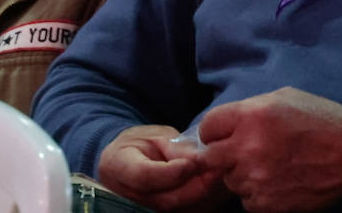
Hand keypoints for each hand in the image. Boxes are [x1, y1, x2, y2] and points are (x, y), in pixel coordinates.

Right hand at [97, 125, 226, 211]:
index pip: (145, 175)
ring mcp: (146, 210)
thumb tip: (201, 159)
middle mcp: (129, 195)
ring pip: (182, 210)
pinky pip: (190, 212)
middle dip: (198, 184)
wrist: (128, 163)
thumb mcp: (154, 136)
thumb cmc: (141, 145)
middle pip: (168, 199)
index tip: (194, 162)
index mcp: (118, 166)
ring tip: (222, 173)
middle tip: (221, 166)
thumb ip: (175, 147)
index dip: (172, 172)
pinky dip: (207, 202)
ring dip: (206, 194)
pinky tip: (217, 185)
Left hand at [198, 88, 341, 211]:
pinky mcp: (268, 203)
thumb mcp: (283, 98)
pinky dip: (257, 195)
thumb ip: (250, 109)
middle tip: (241, 153)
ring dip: (242, 175)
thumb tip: (227, 122)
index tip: (224, 134)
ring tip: (267, 166)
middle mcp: (248, 147)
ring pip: (230, 181)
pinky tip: (276, 182)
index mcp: (250, 116)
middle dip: (223, 155)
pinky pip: (247, 201)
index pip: (208, 126)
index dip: (216, 130)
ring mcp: (257, 178)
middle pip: (211, 157)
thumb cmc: (320, 121)